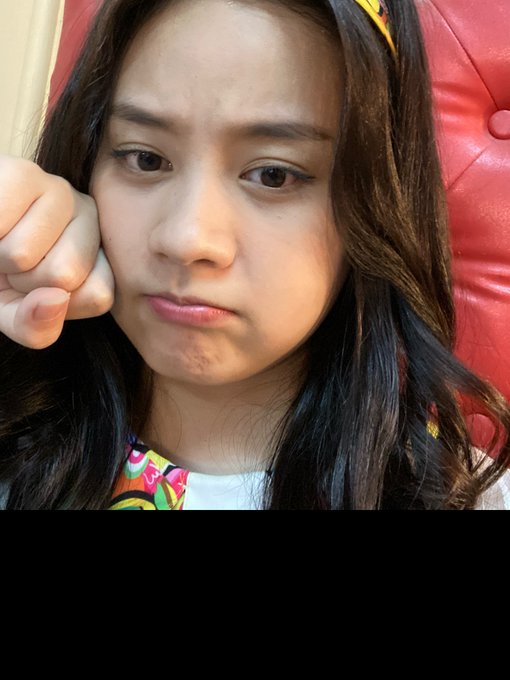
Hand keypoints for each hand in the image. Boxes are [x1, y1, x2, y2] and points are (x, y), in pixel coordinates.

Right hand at [0, 155, 113, 348]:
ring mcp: (61, 192)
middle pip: (65, 276)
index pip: (98, 297)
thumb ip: (36, 328)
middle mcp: (89, 217)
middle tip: (10, 264)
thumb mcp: (12, 314)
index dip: (53, 306)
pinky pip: (1, 228)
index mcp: (98, 253)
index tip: (37, 289)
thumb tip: (56, 300)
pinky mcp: (24, 173)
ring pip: (26, 254)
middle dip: (22, 281)